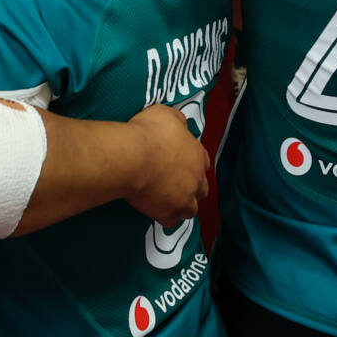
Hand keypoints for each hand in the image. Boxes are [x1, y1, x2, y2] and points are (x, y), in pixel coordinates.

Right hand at [125, 104, 210, 227]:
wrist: (133, 157)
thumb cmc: (149, 133)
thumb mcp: (167, 114)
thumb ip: (178, 122)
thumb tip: (181, 125)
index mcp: (197, 155)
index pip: (203, 162)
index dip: (193, 164)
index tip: (182, 163)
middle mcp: (195, 179)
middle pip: (201, 189)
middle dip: (192, 188)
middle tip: (177, 184)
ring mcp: (183, 199)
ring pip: (190, 209)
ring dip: (182, 205)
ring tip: (169, 201)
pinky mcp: (168, 213)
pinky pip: (172, 221)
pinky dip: (167, 217)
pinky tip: (157, 211)